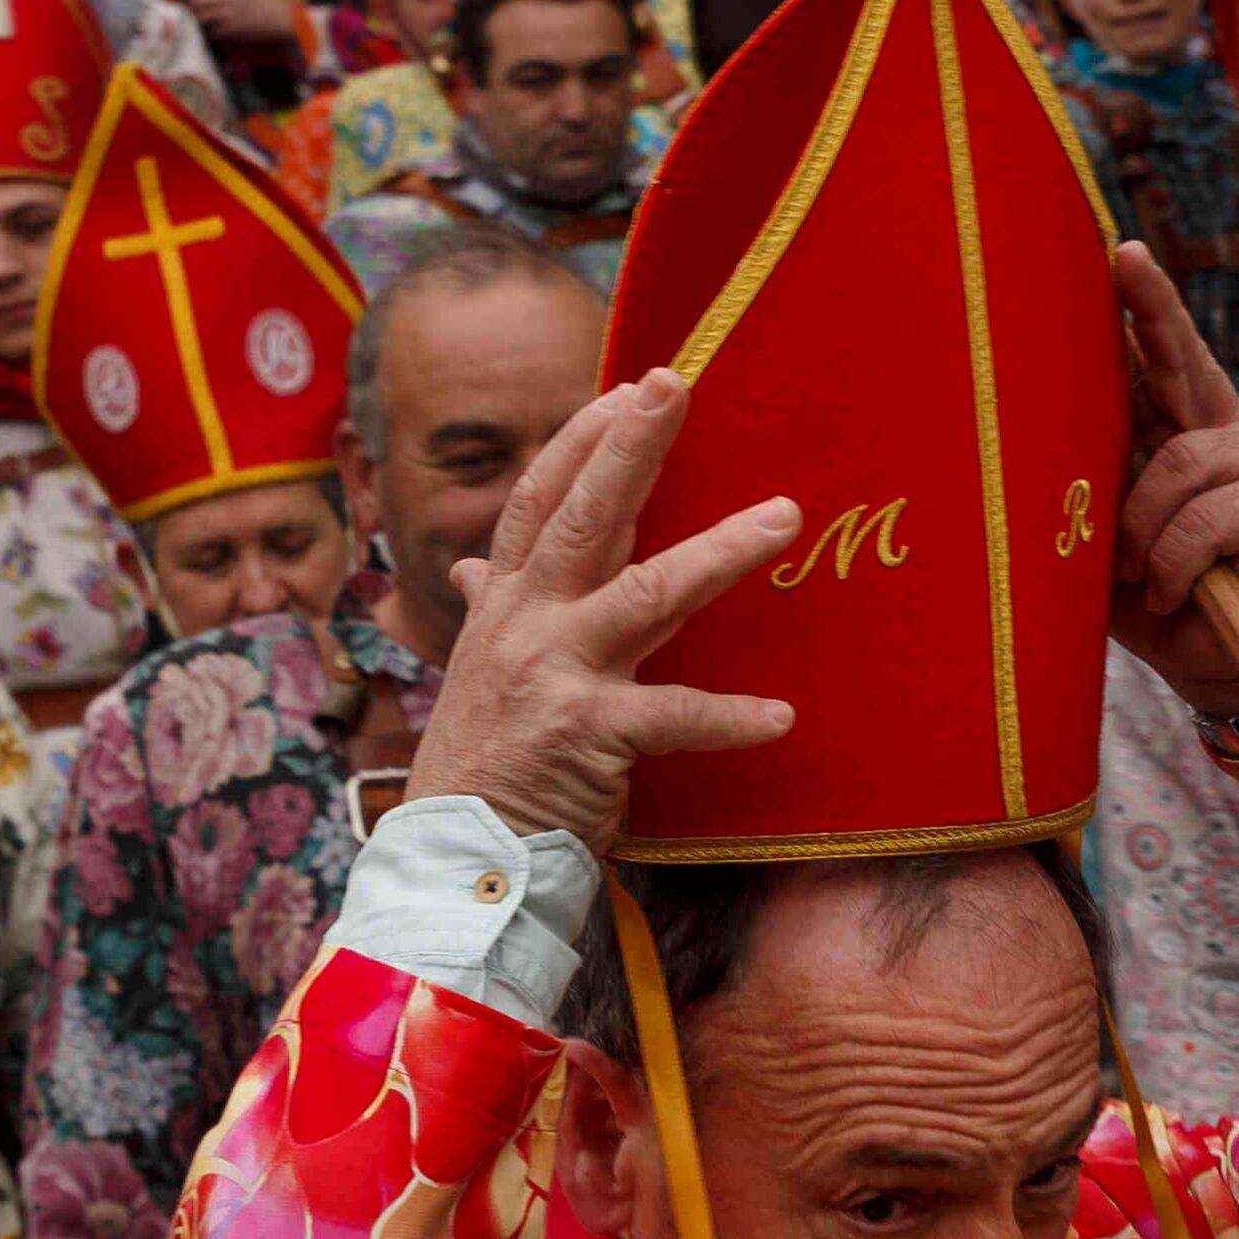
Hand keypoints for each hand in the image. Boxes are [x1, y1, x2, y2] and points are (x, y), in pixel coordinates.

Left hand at [186, 0, 296, 50]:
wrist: (280, 18)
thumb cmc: (261, 5)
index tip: (191, 3)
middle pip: (196, 2)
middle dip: (191, 10)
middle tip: (190, 18)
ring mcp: (228, 13)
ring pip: (201, 18)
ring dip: (197, 24)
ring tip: (197, 28)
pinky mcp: (232, 29)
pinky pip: (213, 32)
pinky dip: (209, 35)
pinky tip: (211, 36)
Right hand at [403, 369, 799, 850]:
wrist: (454, 854)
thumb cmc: (479, 759)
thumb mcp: (478, 671)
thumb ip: (494, 611)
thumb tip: (475, 569)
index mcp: (505, 604)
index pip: (538, 501)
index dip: (581, 442)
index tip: (628, 389)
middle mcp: (526, 624)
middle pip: (585, 517)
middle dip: (630, 447)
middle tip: (675, 385)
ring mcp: (556, 674)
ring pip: (647, 593)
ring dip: (721, 552)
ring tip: (784, 516)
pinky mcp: (588, 734)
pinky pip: (672, 716)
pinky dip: (727, 716)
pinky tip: (780, 715)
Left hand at [1105, 241, 1238, 726]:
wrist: (1228, 672)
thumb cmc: (1168, 604)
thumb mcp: (1120, 547)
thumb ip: (1104, 495)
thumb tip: (1044, 450)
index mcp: (1195, 435)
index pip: (1171, 363)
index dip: (1149, 308)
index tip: (1122, 253)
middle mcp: (1237, 435)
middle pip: (1187, 368)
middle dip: (1152, 315)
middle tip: (1124, 260)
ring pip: (1174, 469)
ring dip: (1143, 536)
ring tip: (1147, 580)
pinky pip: (1201, 524)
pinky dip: (1175, 566)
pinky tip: (1180, 594)